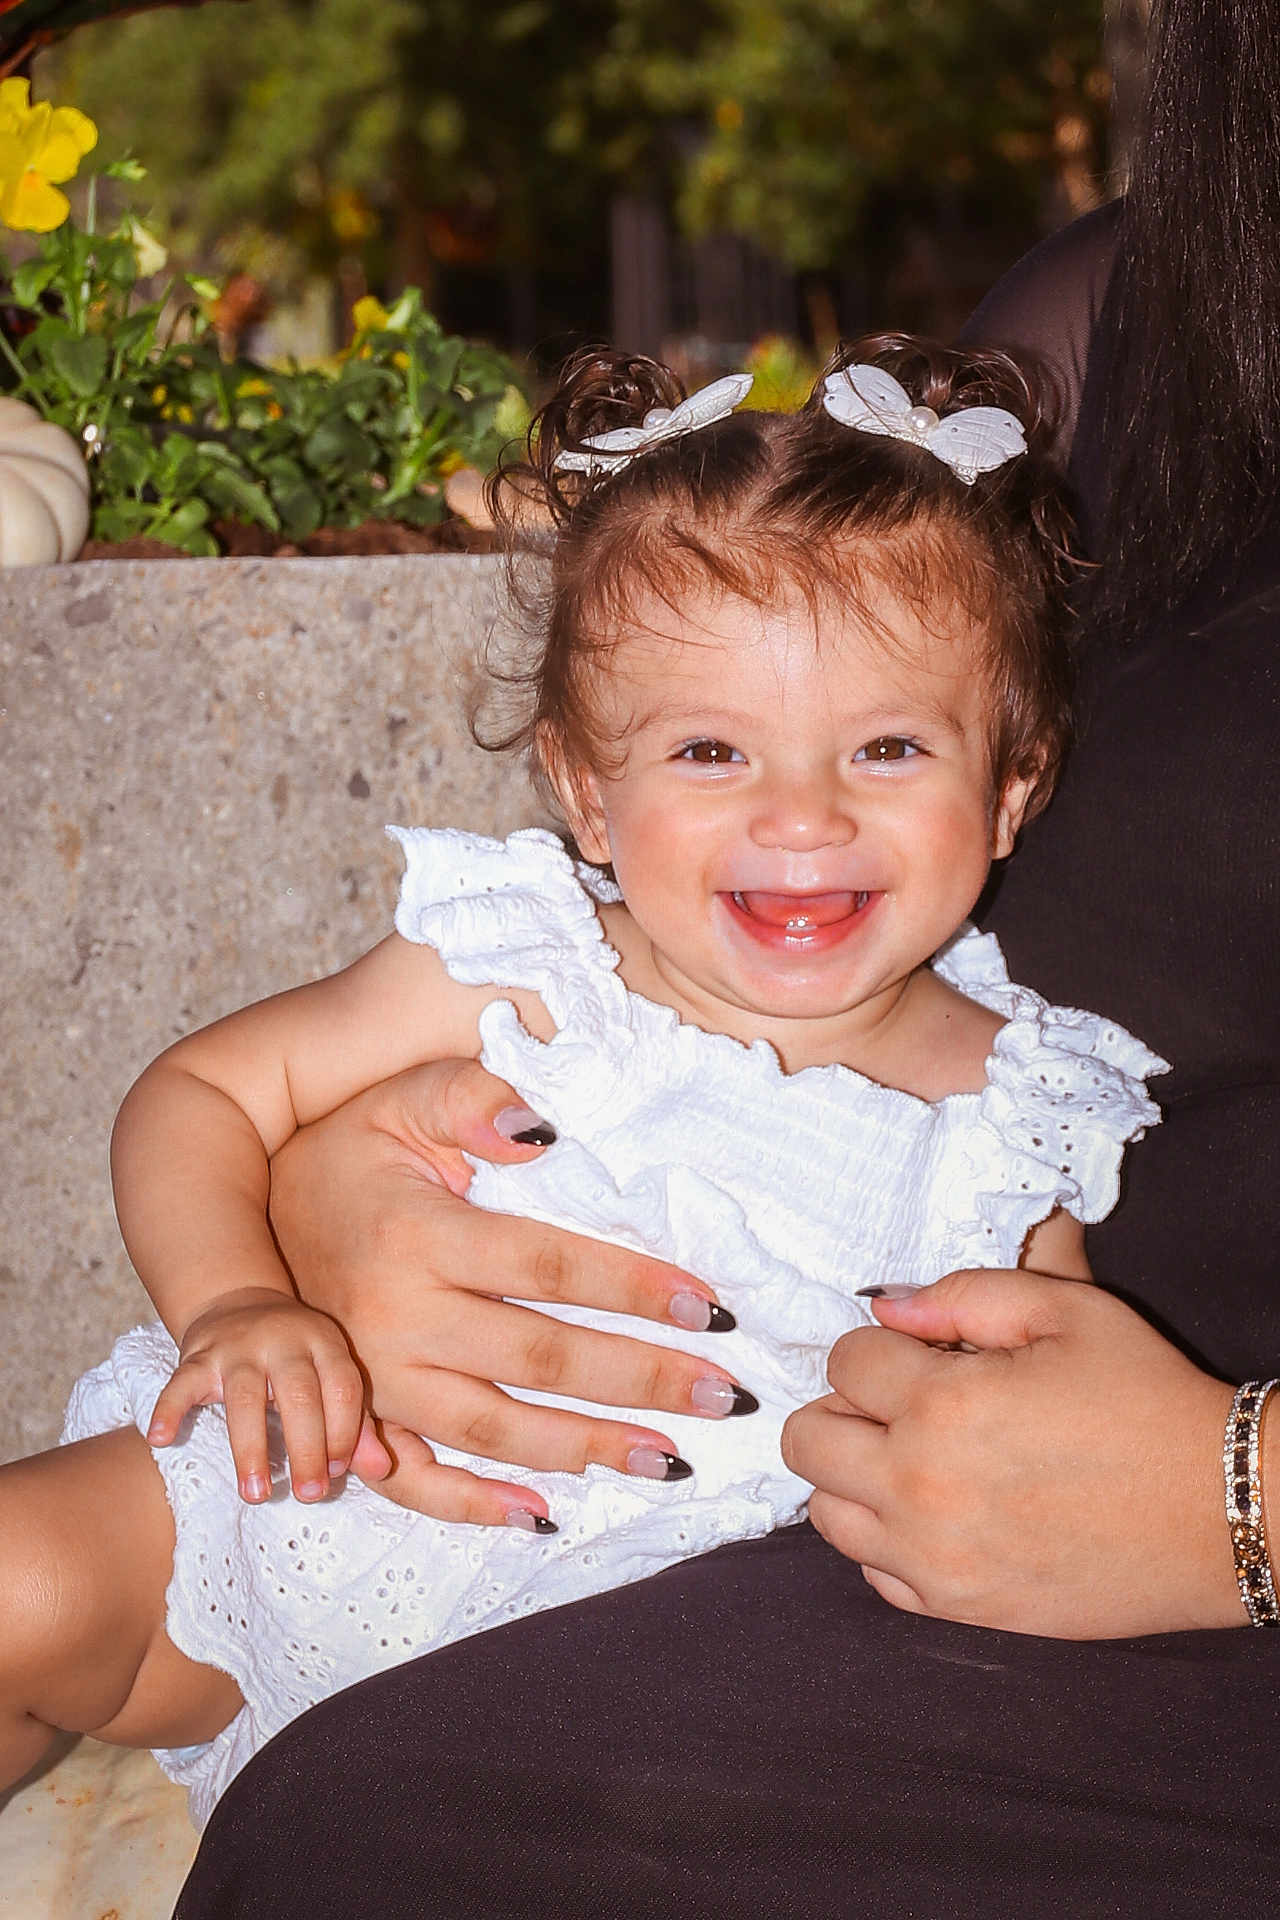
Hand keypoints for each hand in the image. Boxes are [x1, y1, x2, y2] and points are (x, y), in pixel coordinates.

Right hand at [146, 1286, 388, 1504]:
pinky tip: (161, 1440)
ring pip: (244, 1397)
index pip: (343, 1388)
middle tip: (310, 1496)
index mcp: (324, 1343)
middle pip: (299, 1395)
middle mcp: (284, 1340)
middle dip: (308, 1449)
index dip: (346, 1433)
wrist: (238, 1300)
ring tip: (257, 1494)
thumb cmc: (296, 1358)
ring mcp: (238, 1346)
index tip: (338, 1474)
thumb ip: (357, 1424)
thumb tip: (382, 1472)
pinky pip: (181, 1382)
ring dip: (250, 1448)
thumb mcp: (330, 1378)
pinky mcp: (198, 1354)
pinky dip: (169, 1409)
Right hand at [267, 1058, 747, 1526]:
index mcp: (418, 1237)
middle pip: (539, 1360)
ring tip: (671, 1458)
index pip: (548, 1268)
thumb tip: (543, 1126)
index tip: (713, 1306)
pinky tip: (547, 1517)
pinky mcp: (360, 1420)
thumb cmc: (348, 1151)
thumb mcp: (401, 1100)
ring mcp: (375, 1383)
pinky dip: (477, 1508)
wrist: (241, 1212)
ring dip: (588, 1449)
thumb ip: (470, 1096)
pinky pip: (416, 1483)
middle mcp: (396, 1320)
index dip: (635, 1289)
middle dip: (640, 1380)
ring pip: (495, 1430)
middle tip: (723, 1395)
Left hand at [782, 1268, 1242, 1637]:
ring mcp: (935, 1560)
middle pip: (807, 1440)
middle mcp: (920, 1488)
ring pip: (826, 1512)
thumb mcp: (1066, 1310)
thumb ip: (962, 1294)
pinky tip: (942, 1511)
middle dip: (847, 1407)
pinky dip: (889, 1539)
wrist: (1221, 1512)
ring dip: (856, 1474)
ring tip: (917, 1455)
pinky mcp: (960, 1609)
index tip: (919, 1353)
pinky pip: (874, 1573)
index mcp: (942, 1407)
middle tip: (903, 1402)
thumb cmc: (1147, 1400)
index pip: (844, 1360)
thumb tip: (888, 1306)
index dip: (880, 1345)